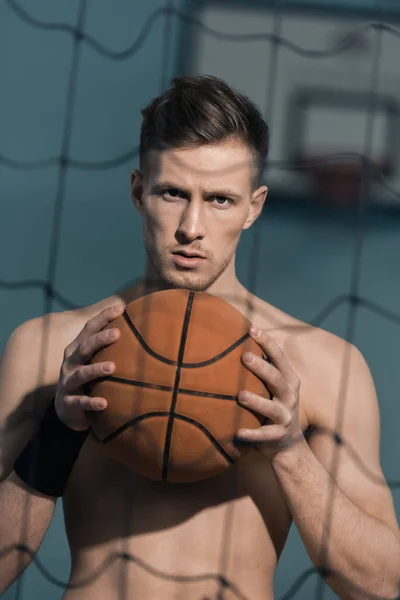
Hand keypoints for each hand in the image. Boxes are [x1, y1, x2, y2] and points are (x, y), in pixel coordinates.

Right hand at [55, 304, 124, 430]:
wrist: (67, 409)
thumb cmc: (88, 378)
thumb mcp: (93, 360)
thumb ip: (110, 347)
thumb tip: (142, 329)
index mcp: (77, 349)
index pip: (89, 328)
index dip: (103, 317)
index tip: (122, 308)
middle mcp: (70, 363)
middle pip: (85, 347)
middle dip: (100, 339)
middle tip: (118, 333)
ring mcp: (67, 382)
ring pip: (81, 374)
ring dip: (96, 369)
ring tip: (112, 367)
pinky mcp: (68, 403)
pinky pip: (80, 402)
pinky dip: (91, 402)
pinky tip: (104, 403)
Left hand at [236, 325, 303, 458]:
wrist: (289, 444)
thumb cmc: (275, 405)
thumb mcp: (275, 386)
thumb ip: (265, 366)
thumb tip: (239, 339)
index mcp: (289, 380)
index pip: (279, 357)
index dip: (267, 342)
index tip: (252, 328)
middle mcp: (289, 396)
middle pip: (276, 379)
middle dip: (261, 367)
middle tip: (244, 356)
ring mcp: (285, 417)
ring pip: (271, 408)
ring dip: (256, 401)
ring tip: (240, 395)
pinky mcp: (277, 436)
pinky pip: (264, 435)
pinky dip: (251, 434)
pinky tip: (238, 431)